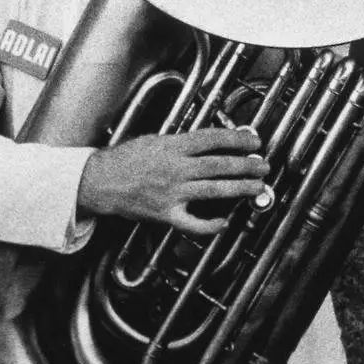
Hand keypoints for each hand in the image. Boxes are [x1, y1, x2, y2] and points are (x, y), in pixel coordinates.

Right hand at [80, 128, 269, 235]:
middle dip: (246, 165)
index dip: (237, 139)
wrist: (100, 182)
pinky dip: (211, 224)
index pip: (213, 139)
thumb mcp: (154, 139)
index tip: (253, 140)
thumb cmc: (125, 159)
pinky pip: (194, 223)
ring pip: (214, 190)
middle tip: (263, 165)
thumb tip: (208, 141)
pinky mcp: (166, 214)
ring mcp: (173, 193)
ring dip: (239, 189)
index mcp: (173, 146)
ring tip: (256, 187)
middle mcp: (176, 169)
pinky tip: (224, 222)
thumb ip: (180, 142)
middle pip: (219, 165)